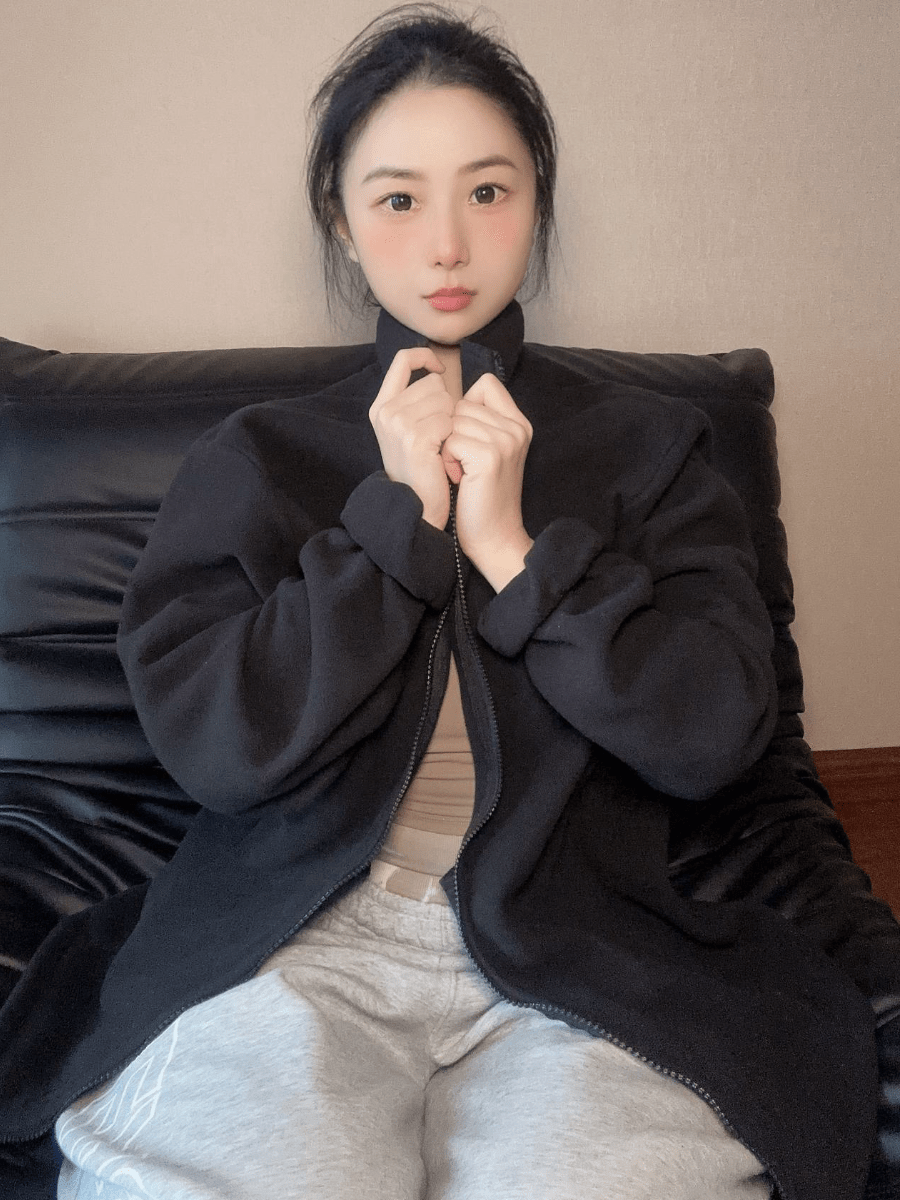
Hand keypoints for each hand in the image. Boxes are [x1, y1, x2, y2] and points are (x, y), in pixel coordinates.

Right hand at [369, 347, 454, 528]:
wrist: (419, 509)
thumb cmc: (423, 471)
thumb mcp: (411, 431)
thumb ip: (417, 402)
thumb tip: (438, 373)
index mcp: (382, 406)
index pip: (403, 359)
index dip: (425, 357)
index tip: (441, 372)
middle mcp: (385, 411)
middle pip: (433, 383)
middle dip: (447, 406)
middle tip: (440, 438)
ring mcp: (397, 423)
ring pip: (445, 400)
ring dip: (452, 423)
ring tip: (441, 449)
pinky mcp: (414, 438)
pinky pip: (449, 420)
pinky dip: (454, 438)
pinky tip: (444, 456)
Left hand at [442, 373, 533, 590]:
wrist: (494, 536)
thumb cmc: (481, 495)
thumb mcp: (486, 451)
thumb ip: (478, 421)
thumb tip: (447, 396)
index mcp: (518, 423)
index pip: (486, 384)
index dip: (465, 405)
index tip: (465, 438)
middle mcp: (517, 428)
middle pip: (463, 403)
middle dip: (451, 431)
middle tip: (460, 462)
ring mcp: (506, 441)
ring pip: (454, 420)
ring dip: (446, 446)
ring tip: (459, 470)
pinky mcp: (490, 456)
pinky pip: (451, 439)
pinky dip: (446, 458)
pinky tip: (457, 477)